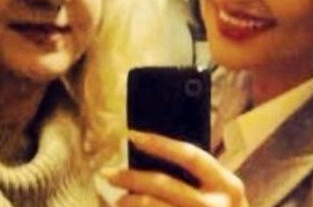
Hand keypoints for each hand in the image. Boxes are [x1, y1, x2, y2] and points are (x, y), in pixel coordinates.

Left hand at [103, 130, 247, 206]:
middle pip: (164, 184)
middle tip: (107, 173)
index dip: (159, 143)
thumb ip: (196, 177)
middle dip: (130, 177)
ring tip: (117, 201)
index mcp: (228, 186)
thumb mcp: (220, 195)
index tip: (130, 135)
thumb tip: (147, 150)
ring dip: (128, 202)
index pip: (190, 155)